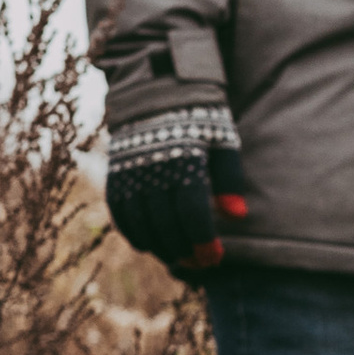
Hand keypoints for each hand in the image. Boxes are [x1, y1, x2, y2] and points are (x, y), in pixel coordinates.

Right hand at [105, 106, 248, 275]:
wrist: (157, 90)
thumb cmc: (200, 120)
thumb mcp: (223, 141)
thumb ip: (230, 178)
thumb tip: (237, 215)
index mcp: (184, 159)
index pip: (192, 212)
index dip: (203, 240)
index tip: (215, 257)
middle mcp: (153, 167)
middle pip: (165, 223)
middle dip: (185, 250)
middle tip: (201, 264)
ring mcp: (130, 171)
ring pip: (141, 222)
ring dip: (160, 247)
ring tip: (180, 259)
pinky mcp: (116, 174)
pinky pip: (120, 212)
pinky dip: (134, 233)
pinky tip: (150, 246)